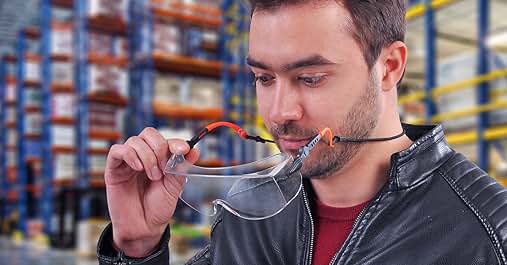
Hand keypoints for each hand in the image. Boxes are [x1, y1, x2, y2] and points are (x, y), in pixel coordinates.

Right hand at [104, 127, 198, 256]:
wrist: (144, 227)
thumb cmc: (158, 207)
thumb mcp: (174, 187)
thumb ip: (181, 167)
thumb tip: (195, 150)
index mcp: (159, 159)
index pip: (165, 140)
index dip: (175, 142)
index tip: (184, 150)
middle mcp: (143, 156)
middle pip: (149, 134)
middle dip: (159, 148)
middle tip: (164, 169)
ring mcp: (128, 162)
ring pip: (134, 141)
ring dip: (148, 157)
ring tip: (154, 176)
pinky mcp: (114, 169)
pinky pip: (117, 151)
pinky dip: (130, 155)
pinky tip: (139, 168)